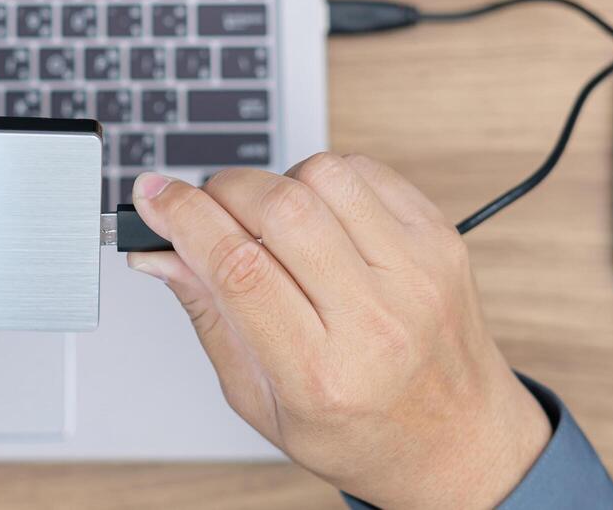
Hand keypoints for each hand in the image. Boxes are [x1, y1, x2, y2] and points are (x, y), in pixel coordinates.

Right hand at [127, 155, 550, 508]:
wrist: (459, 441)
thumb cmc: (360, 429)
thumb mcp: (261, 400)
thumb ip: (208, 315)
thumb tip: (159, 251)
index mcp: (321, 375)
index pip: (238, 267)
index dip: (182, 216)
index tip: (152, 193)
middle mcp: (377, 321)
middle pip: (281, 209)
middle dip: (224, 190)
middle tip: (210, 207)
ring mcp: (417, 275)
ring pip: (324, 175)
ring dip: (280, 182)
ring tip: (277, 223)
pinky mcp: (441, 241)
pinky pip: (368, 171)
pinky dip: (328, 179)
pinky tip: (322, 217)